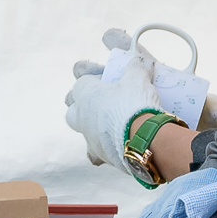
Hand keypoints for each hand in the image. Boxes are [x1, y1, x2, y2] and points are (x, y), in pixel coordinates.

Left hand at [64, 33, 162, 175]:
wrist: (144, 140)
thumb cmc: (135, 104)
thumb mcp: (138, 78)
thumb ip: (137, 67)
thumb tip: (139, 61)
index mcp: (87, 95)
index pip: (81, 82)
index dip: (93, 79)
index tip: (106, 79)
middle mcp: (82, 118)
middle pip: (72, 109)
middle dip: (82, 105)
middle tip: (100, 103)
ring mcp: (90, 138)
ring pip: (83, 132)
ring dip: (93, 127)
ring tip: (109, 126)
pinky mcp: (101, 156)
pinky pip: (96, 153)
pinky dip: (104, 148)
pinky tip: (114, 147)